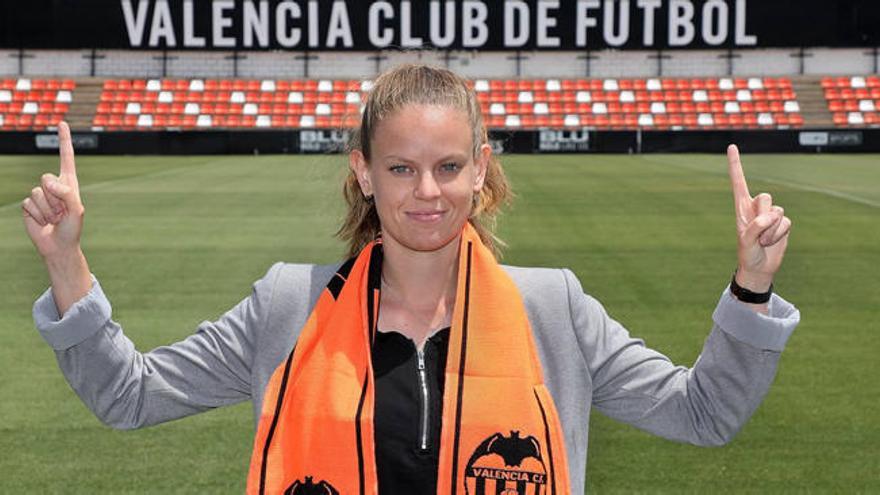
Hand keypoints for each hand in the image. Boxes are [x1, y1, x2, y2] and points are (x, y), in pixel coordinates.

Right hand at [21, 122, 84, 259]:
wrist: (58, 246)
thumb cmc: (72, 229)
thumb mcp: (76, 211)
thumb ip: (66, 193)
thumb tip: (47, 182)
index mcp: (69, 183)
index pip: (66, 157)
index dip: (64, 140)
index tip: (62, 123)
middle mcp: (54, 186)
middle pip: (46, 178)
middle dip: (54, 198)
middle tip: (61, 212)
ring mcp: (40, 195)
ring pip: (36, 192)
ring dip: (47, 209)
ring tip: (54, 218)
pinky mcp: (28, 205)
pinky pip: (27, 203)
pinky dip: (36, 215)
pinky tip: (43, 221)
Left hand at [727, 144, 791, 291]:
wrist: (759, 267)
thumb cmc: (747, 253)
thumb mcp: (746, 241)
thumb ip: (755, 227)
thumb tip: (770, 216)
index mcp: (741, 207)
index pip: (738, 182)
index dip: (735, 164)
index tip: (731, 146)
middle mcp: (756, 207)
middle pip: (766, 197)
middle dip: (763, 216)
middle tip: (757, 233)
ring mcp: (770, 215)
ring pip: (778, 211)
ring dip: (771, 229)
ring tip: (763, 240)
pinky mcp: (782, 223)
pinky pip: (786, 222)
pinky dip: (779, 234)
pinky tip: (772, 241)